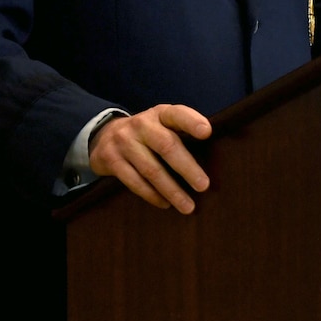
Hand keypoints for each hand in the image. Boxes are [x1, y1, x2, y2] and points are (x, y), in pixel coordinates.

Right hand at [88, 103, 211, 213]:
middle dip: (186, 167)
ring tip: (188, 206)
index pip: (177, 114)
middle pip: (166, 145)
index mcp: (159, 114)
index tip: (207, 132)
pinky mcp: (111, 161)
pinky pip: (134, 181)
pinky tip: (165, 204)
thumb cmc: (147, 133)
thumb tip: (216, 155)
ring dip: (171, 190)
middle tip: (204, 186)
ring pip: (150, 169)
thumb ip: (182, 132)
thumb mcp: (162, 124)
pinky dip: (152, 195)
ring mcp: (124, 142)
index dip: (192, 121)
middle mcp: (141, 125)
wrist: (105, 135)